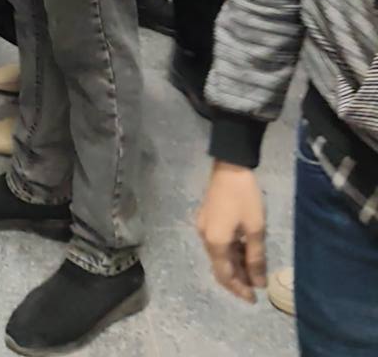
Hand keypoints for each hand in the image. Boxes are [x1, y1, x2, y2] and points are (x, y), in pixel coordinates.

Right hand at [197, 163, 266, 302]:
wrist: (230, 165)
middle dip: (238, 279)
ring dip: (235, 265)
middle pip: (220, 267)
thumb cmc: (244, 197)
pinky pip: (218, 243)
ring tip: (254, 270)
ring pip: (219, 255)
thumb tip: (259, 283)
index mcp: (215, 243)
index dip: (239, 289)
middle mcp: (205, 237)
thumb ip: (256, 258)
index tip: (255, 298)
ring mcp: (204, 227)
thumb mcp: (255, 228)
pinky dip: (231, 252)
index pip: (225, 276)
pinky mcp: (207, 218)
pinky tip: (244, 251)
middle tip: (256, 286)